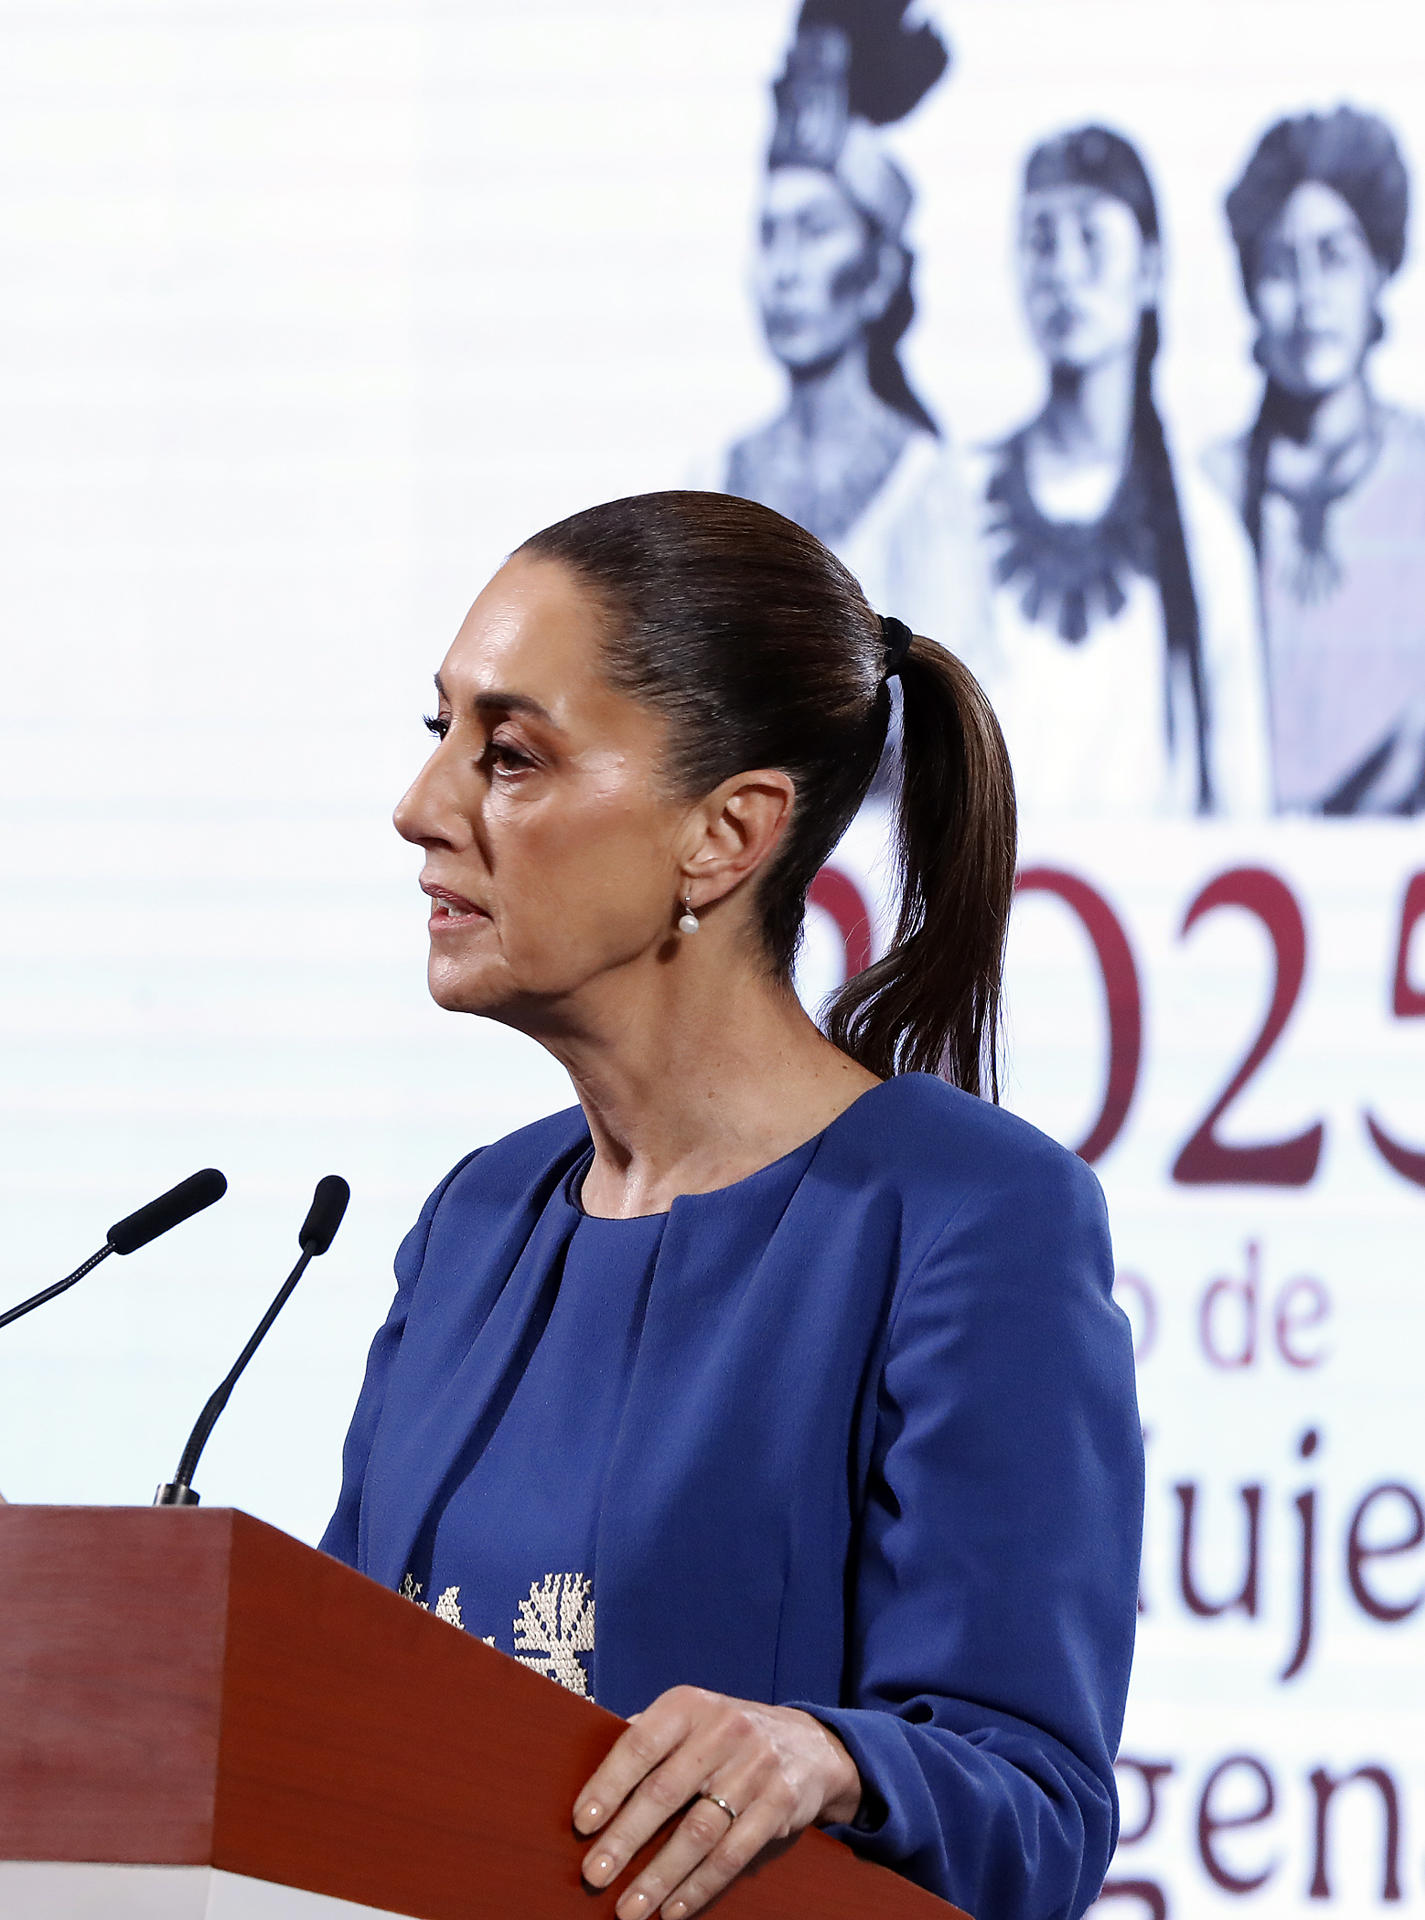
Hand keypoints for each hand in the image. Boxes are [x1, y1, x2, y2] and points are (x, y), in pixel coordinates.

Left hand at [573, 1685, 861, 1918]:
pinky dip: (699, 1887)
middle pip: (665, 1792)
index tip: (581, 1823)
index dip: (608, 1784)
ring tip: (629, 1908)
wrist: (809, 1744)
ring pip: (699, 1831)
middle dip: (625, 1839)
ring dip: (660, 1876)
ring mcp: (755, 1767)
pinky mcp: (779, 1804)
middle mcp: (724, 1730)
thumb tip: (587, 1767)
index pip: (640, 1743)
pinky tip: (673, 1909)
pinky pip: (733, 1854)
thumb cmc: (727, 1736)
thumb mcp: (691, 1719)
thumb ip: (647, 1737)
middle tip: (594, 1876)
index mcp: (690, 1705)